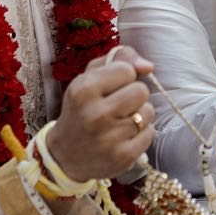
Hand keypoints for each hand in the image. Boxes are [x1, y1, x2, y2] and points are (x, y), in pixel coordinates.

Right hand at [47, 47, 155, 181]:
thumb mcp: (90, 77)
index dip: (124, 77)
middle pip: (141, 90)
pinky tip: (124, 137)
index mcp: (83, 89)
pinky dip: (141, 134)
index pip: (127, 70)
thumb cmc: (83, 108)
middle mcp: (95, 114)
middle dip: (133, 95)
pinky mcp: (123, 156)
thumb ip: (120, 58)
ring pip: (148, 112)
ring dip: (139, 115)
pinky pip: (150, 133)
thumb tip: (148, 66)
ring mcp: (109, 138)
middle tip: (118, 105)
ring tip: (120, 121)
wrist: (65, 155)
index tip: (111, 87)